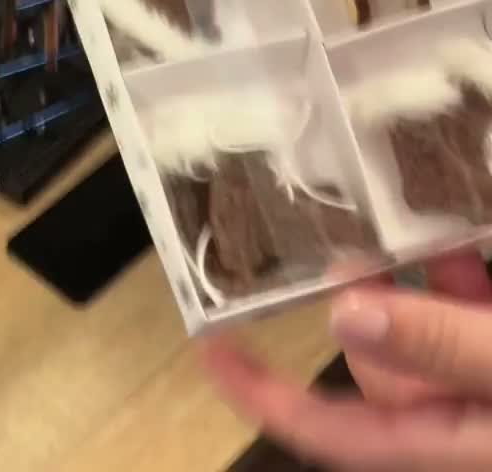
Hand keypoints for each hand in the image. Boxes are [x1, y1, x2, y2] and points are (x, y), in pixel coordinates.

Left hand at [202, 251, 491, 469]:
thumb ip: (441, 344)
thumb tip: (343, 316)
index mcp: (446, 446)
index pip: (329, 431)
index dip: (262, 393)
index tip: (209, 348)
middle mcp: (458, 425)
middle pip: (378, 373)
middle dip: (359, 308)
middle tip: (350, 252)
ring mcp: (482, 395)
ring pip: (422, 339)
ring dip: (409, 287)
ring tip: (406, 227)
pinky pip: (466, 323)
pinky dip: (455, 284)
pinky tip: (458, 244)